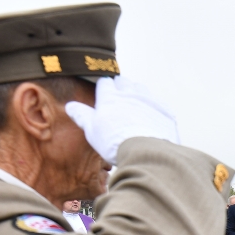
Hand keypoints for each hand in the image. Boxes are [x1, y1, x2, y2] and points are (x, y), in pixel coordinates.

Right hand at [64, 76, 178, 163]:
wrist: (146, 152)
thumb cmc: (115, 142)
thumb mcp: (92, 130)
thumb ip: (82, 116)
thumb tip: (71, 106)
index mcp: (110, 97)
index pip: (105, 83)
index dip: (103, 87)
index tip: (103, 93)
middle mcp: (130, 94)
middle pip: (124, 82)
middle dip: (120, 86)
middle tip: (118, 97)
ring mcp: (149, 100)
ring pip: (141, 89)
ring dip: (137, 93)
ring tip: (134, 104)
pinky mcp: (164, 111)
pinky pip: (158, 103)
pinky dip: (153, 106)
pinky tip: (150, 115)